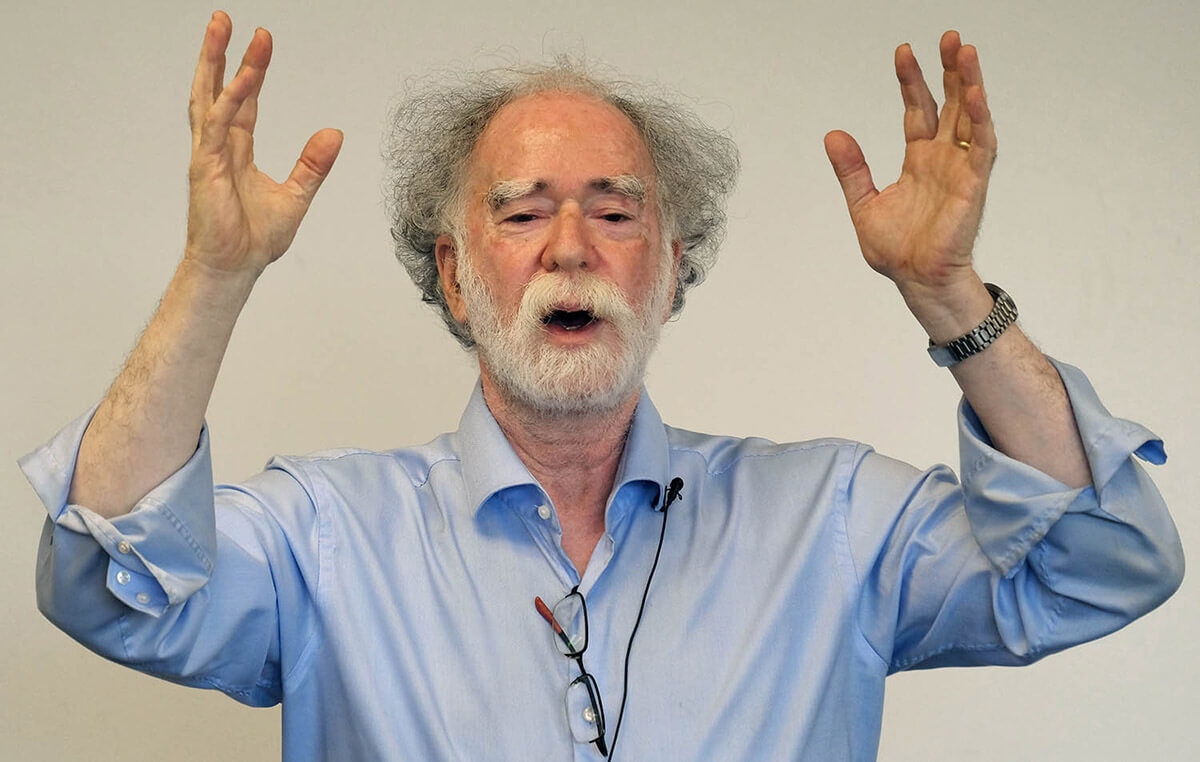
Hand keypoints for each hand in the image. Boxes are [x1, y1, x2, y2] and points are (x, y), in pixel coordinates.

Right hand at [185, 11, 342, 275]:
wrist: (236, 267)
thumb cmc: (255, 239)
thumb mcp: (297, 195)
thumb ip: (313, 164)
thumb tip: (334, 134)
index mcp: (236, 150)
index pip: (244, 101)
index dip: (251, 71)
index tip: (262, 41)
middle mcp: (218, 146)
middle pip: (217, 89)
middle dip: (219, 53)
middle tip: (224, 19)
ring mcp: (207, 154)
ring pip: (210, 97)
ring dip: (214, 62)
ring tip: (220, 28)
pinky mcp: (203, 167)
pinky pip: (217, 126)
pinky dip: (228, 101)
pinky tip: (238, 80)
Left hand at [824, 31, 995, 312]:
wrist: (915, 279)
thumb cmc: (896, 250)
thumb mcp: (864, 203)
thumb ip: (852, 169)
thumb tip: (832, 135)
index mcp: (918, 160)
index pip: (917, 110)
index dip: (911, 81)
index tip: (903, 51)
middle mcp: (943, 158)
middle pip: (949, 104)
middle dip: (949, 70)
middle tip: (948, 37)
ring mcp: (961, 168)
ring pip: (970, 116)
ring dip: (969, 83)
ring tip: (965, 50)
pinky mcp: (974, 184)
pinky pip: (982, 146)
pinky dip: (981, 119)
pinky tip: (975, 93)